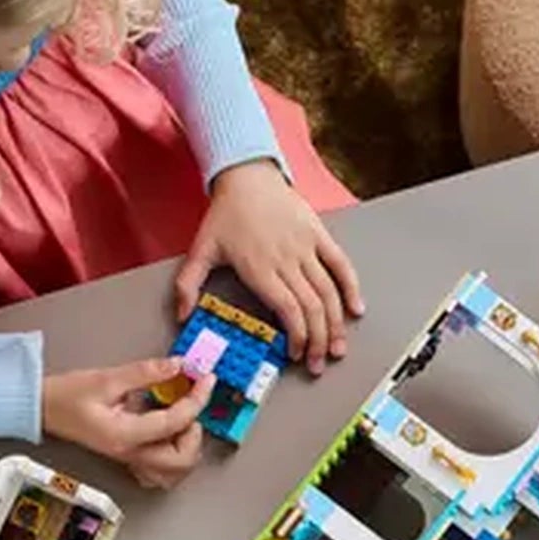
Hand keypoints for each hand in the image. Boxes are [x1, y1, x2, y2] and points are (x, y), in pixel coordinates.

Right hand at [41, 358, 213, 491]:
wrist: (41, 408)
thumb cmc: (66, 395)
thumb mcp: (107, 378)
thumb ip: (145, 373)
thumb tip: (177, 366)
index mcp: (125, 435)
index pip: (175, 423)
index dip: (196, 400)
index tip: (207, 381)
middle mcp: (129, 453)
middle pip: (181, 461)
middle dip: (195, 433)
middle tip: (191, 404)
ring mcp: (128, 459)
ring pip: (172, 472)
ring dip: (186, 448)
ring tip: (181, 420)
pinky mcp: (126, 456)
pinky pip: (159, 470)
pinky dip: (172, 456)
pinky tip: (168, 435)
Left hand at [175, 160, 363, 375]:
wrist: (247, 175)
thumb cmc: (225, 214)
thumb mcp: (200, 250)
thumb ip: (188, 285)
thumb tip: (182, 316)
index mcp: (260, 268)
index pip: (288, 310)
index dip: (297, 337)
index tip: (295, 355)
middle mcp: (286, 260)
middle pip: (312, 307)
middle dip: (318, 341)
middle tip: (317, 363)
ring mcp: (306, 247)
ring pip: (328, 292)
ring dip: (336, 324)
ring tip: (337, 347)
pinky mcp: (319, 234)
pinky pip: (341, 264)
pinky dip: (351, 288)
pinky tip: (356, 309)